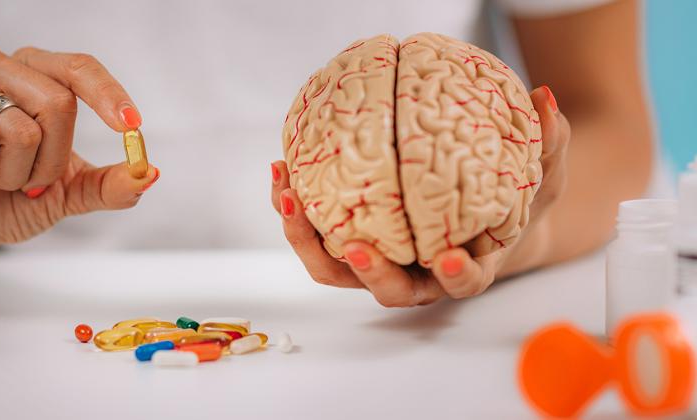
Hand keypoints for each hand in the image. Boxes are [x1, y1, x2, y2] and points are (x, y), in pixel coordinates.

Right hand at [0, 46, 159, 266]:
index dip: (108, 94)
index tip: (131, 126)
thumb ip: (108, 185)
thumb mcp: (67, 194)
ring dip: (13, 170)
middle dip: (51, 161)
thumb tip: (149, 173)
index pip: (79, 68)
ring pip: (19, 126)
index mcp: (34, 76)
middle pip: (57, 103)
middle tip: (25, 180)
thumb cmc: (5, 199)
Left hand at [270, 86, 569, 306]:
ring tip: (287, 194)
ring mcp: (382, 262)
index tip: (449, 259)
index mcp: (465, 267)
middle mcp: (419, 275)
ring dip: (307, 241)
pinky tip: (284, 176)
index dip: (455, 276)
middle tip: (349, 242)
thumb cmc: (511, 206)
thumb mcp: (540, 177)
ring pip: (337, 270)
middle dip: (367, 270)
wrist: (481, 222)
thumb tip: (545, 98)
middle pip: (387, 289)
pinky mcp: (354, 243)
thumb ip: (547, 146)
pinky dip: (298, 214)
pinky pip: (318, 239)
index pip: (461, 282)